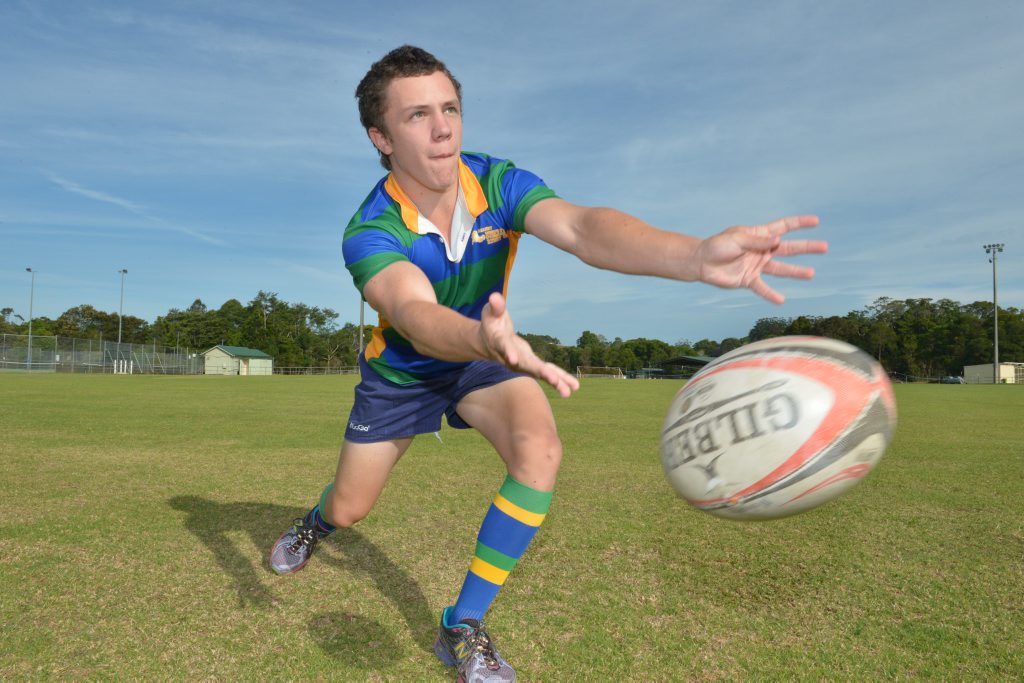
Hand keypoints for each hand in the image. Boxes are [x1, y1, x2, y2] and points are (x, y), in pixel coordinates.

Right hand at [480, 292, 580, 397]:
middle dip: (541, 373)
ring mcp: (523, 363)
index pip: (504, 347)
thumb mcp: (490, 312)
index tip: (513, 359)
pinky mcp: (532, 364)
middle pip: (527, 366)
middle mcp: (512, 358)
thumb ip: (495, 306)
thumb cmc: (490, 324)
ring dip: (555, 381)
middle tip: (554, 381)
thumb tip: (495, 296)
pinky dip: (560, 378)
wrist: (489, 343)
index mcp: (500, 343)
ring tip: (568, 392)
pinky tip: (574, 386)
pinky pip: (547, 371)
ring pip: (540, 372)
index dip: (508, 352)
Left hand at [696, 215, 825, 303]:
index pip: (783, 227)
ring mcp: (757, 265)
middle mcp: (762, 250)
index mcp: (759, 235)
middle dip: (807, 247)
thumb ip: (757, 241)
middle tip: (825, 247)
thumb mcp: (736, 239)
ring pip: (781, 269)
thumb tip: (778, 241)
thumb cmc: (717, 246)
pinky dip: (770, 295)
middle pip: (789, 248)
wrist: (701, 262)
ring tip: (811, 274)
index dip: (799, 224)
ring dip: (796, 271)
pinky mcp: (749, 280)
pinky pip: (762, 288)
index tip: (816, 221)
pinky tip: (781, 301)